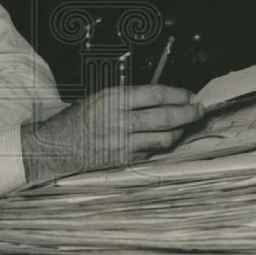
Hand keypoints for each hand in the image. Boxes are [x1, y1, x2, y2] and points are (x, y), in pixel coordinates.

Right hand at [21, 85, 204, 183]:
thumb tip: (163, 98)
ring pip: (163, 138)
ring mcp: (122, 143)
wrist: (56, 146)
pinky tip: (162, 140)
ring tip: (183, 126)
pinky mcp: (122, 160)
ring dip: (178, 132)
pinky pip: (151, 152)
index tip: (189, 95)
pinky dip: (160, 145)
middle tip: (199, 111)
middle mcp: (119, 121)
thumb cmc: (78, 119)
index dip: (177, 94)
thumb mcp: (99, 97)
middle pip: (165, 117)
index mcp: (112, 99)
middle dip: (188, 114)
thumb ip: (129, 98)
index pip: (155, 94)